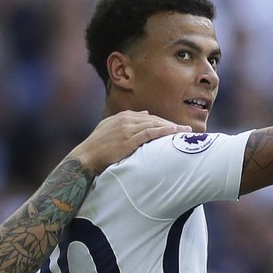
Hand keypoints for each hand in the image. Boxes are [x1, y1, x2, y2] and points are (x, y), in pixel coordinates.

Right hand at [74, 110, 190, 173]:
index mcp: (123, 116)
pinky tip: (174, 133)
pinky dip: (163, 132)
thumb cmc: (97, 147)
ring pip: (155, 125)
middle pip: (155, 120)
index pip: (149, 118)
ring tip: (185, 132)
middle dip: (172, 124)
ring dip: (172, 128)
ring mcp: (128, 128)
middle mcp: (127, 119)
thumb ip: (127, 121)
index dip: (164, 123)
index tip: (176, 128)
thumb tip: (145, 114)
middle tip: (187, 130)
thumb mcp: (110, 128)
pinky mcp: (129, 138)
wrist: (86, 157)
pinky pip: (150, 132)